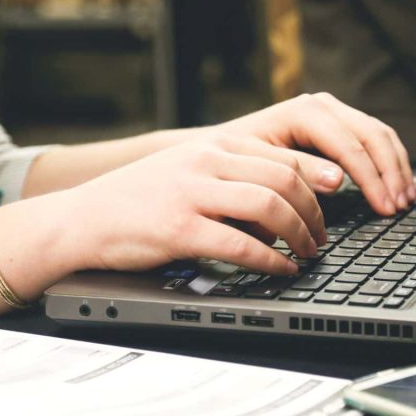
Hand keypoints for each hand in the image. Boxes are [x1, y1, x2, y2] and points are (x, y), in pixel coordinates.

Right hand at [60, 135, 327, 274]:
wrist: (81, 219)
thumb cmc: (136, 201)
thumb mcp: (186, 171)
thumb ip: (229, 177)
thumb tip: (281, 204)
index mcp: (212, 146)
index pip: (282, 156)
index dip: (317, 181)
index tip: (335, 201)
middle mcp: (205, 161)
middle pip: (284, 179)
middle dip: (314, 212)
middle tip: (321, 238)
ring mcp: (192, 193)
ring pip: (269, 206)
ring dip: (299, 234)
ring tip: (307, 254)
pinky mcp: (179, 228)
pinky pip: (241, 244)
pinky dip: (270, 260)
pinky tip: (281, 269)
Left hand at [211, 93, 415, 214]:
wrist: (217, 150)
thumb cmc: (233, 162)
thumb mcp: (260, 168)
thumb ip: (298, 171)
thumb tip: (338, 180)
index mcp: (303, 112)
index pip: (350, 144)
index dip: (371, 178)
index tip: (384, 206)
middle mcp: (321, 106)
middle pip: (372, 135)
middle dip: (390, 173)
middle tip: (399, 207)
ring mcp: (332, 113)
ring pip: (379, 135)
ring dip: (396, 168)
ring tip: (405, 200)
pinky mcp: (337, 125)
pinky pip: (374, 140)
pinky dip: (390, 163)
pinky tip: (397, 186)